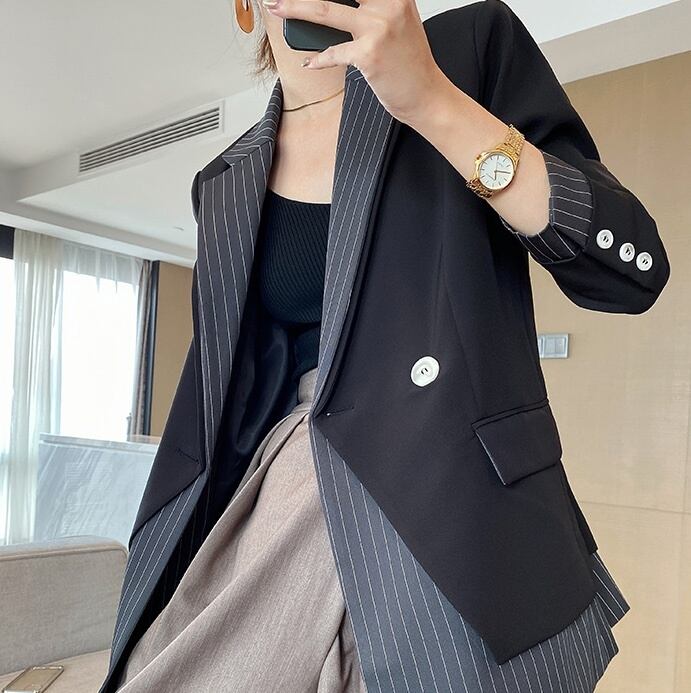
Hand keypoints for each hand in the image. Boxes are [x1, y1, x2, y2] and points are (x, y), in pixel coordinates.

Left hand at [263, 0, 445, 122]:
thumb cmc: (408, 62)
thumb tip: (327, 8)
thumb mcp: (396, 22)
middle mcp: (388, 4)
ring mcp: (378, 29)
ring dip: (294, 8)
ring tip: (276, 7)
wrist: (427, 95)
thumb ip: (369, 8)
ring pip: (325, 11)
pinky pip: (333, 53)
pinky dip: (318, 59)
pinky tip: (310, 62)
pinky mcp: (369, 55)